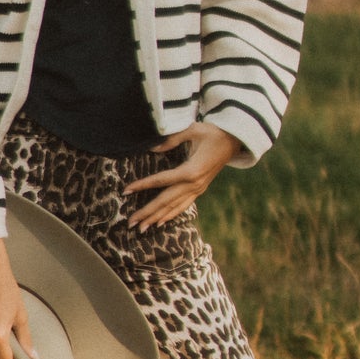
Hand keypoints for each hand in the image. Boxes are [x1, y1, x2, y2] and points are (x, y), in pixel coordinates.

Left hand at [121, 121, 240, 229]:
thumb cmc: (212, 133)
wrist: (233, 141)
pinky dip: (171, 215)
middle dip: (147, 212)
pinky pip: (183, 206)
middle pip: (166, 201)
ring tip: (141, 228)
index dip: (142, 185)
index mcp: (191, 170)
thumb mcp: (193, 130)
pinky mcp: (200, 190)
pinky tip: (160, 223)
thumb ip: (171, 139)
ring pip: (174, 207)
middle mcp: (194, 184)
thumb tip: (152, 148)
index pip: (161, 180)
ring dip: (156, 218)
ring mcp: (198, 189)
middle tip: (131, 222)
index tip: (126, 191)